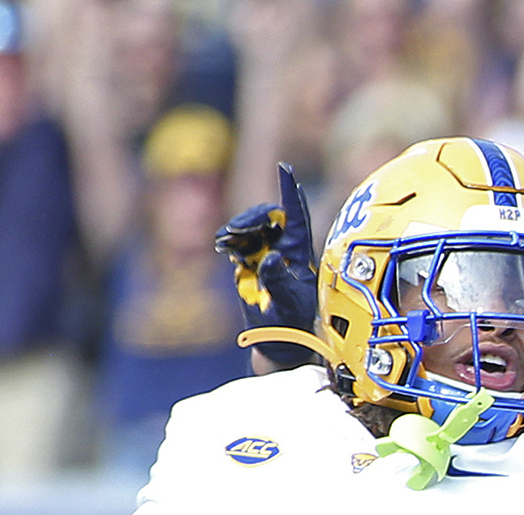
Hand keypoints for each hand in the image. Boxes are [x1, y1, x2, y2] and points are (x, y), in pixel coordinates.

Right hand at [218, 164, 320, 356]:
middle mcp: (284, 248)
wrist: (277, 338)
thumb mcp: (288, 304)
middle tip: (236, 230)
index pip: (297, 216)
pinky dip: (228, 240)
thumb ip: (278, 281)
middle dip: (252, 216)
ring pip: (251, 226)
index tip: (285, 168)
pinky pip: (237, 241)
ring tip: (226, 242)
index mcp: (300, 253)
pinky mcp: (248, 260)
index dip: (290, 191)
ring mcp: (265, 252)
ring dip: (238, 228)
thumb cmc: (291, 323)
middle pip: (269, 216)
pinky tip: (223, 247)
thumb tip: (270, 258)